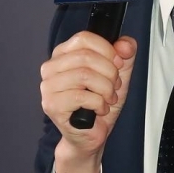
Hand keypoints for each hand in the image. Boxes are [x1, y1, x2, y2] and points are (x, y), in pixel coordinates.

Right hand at [40, 31, 136, 172]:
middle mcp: (51, 67)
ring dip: (106, 89)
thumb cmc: (99, 103)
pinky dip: (99, 104)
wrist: (91, 134)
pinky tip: (99, 109)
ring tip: (108, 99)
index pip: (84, 38)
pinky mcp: (52, 105)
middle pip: (86, 56)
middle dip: (109, 72)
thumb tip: (124, 44)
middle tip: (114, 86)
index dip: (107, 50)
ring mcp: (48, 87)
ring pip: (84, 75)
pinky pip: (82, 96)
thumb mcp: (118, 74)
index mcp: (64, 54)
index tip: (118, 64)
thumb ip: (125, 55)